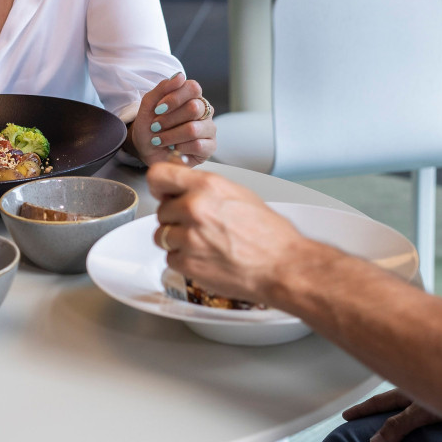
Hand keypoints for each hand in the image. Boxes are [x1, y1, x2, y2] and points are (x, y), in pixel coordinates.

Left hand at [130, 73, 215, 166]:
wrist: (145, 148)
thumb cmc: (149, 125)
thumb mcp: (149, 105)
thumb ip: (163, 88)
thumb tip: (180, 76)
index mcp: (192, 96)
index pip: (193, 88)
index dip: (174, 98)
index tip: (157, 109)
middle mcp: (205, 110)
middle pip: (193, 108)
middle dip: (168, 120)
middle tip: (155, 127)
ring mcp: (209, 128)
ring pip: (193, 129)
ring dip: (170, 136)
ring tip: (160, 139)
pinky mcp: (210, 147)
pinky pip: (197, 146)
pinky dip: (179, 148)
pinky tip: (173, 148)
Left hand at [147, 162, 307, 304]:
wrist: (283, 266)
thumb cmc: (270, 234)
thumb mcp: (238, 194)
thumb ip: (205, 188)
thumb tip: (183, 186)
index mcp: (207, 186)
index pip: (158, 175)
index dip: (159, 186)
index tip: (163, 193)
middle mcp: (194, 208)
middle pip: (161, 210)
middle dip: (174, 219)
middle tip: (197, 226)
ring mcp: (189, 237)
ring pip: (162, 236)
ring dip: (177, 242)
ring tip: (203, 244)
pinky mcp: (188, 263)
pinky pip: (170, 259)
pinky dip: (184, 261)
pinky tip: (205, 258)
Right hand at [343, 388, 441, 441]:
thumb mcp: (421, 412)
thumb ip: (398, 426)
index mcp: (406, 392)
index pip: (378, 402)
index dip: (361, 409)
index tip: (345, 416)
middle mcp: (416, 396)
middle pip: (391, 406)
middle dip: (377, 414)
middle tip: (363, 425)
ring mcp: (430, 403)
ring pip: (407, 413)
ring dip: (398, 422)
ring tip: (390, 435)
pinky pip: (423, 421)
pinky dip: (415, 428)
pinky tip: (419, 436)